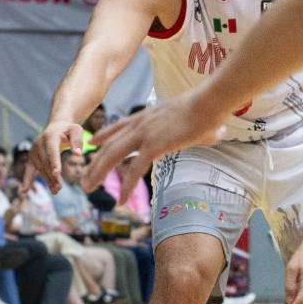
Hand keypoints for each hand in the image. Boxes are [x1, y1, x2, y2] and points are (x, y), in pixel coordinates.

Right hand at [31, 121, 84, 188]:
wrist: (56, 127)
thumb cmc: (68, 130)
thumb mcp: (76, 129)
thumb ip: (77, 140)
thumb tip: (78, 154)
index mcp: (50, 136)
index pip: (52, 151)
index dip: (54, 162)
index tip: (57, 173)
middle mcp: (39, 144)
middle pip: (46, 162)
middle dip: (52, 176)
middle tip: (59, 188)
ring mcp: (34, 151)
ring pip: (41, 169)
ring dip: (47, 180)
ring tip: (56, 191)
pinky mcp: (32, 158)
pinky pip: (29, 170)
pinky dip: (27, 180)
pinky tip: (24, 191)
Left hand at [84, 97, 224, 191]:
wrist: (207, 104)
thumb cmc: (207, 110)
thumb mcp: (193, 119)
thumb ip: (197, 129)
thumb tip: (217, 133)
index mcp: (145, 116)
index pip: (118, 126)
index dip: (103, 135)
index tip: (92, 142)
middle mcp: (139, 124)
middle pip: (109, 145)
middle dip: (94, 163)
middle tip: (85, 178)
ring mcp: (144, 135)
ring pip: (112, 156)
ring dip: (98, 173)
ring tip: (88, 188)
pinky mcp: (153, 146)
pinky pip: (134, 170)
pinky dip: (127, 186)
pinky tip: (121, 200)